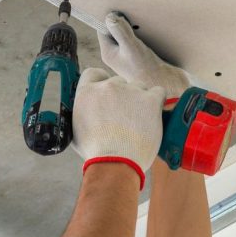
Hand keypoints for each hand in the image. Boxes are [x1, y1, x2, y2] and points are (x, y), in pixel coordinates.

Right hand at [72, 68, 165, 187]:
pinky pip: (158, 92)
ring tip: (140, 120)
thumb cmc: (96, 152)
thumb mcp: (76, 129)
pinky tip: (153, 115)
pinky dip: (157, 102)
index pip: (95, 73)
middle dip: (122, 96)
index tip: (108, 96)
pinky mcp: (150, 99)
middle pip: (118, 82)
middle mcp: (108, 86)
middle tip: (125, 116)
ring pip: (139, 87)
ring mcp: (130, 91)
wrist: (115, 163)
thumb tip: (88, 110)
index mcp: (87, 92)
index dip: (102, 83)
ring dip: (140, 99)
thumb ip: (83, 112)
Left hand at [98, 11, 190, 104]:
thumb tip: (109, 16)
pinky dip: (141, 34)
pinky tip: (149, 33)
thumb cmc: (147, 70)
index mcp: (108, 53)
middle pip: (114, 31)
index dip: (109, 18)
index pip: (103, 29)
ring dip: (133, 27)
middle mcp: (116, 55)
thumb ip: (120, 32)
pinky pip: (136, 40)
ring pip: (126, 35)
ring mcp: (127, 56)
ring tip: (141, 23)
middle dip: (122, 21)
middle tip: (131, 14)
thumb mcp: (132, 47)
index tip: (119, 9)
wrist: (167, 86)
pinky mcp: (140, 57)